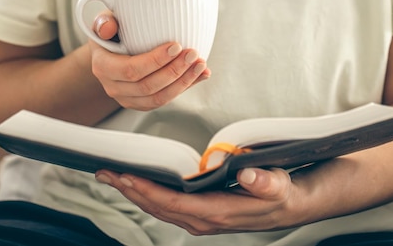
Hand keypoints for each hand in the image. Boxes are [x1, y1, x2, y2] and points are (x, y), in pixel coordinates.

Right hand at [88, 11, 210, 110]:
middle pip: (148, 86)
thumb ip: (104, 22)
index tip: (176, 46)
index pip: (131, 70)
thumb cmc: (111, 32)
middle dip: (174, 71)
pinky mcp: (142, 103)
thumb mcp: (103, 21)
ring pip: (159, 98)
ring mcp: (128, 99)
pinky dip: (185, 87)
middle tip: (193, 53)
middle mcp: (113, 87)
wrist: (111, 51)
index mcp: (103, 67)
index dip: (156, 61)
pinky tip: (200, 74)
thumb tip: (107, 28)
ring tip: (201, 65)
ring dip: (184, 82)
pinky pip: (166, 99)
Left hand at [94, 167, 302, 234]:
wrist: (287, 206)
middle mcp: (203, 220)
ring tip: (111, 176)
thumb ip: (265, 182)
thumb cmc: (280, 192)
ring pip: (158, 208)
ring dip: (133, 193)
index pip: (173, 204)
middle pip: (158, 207)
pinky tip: (136, 184)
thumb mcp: (279, 185)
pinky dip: (147, 195)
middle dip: (129, 190)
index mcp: (217, 213)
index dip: (148, 191)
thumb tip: (249, 173)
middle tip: (104, 172)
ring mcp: (199, 219)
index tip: (125, 177)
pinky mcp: (199, 214)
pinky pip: (165, 207)